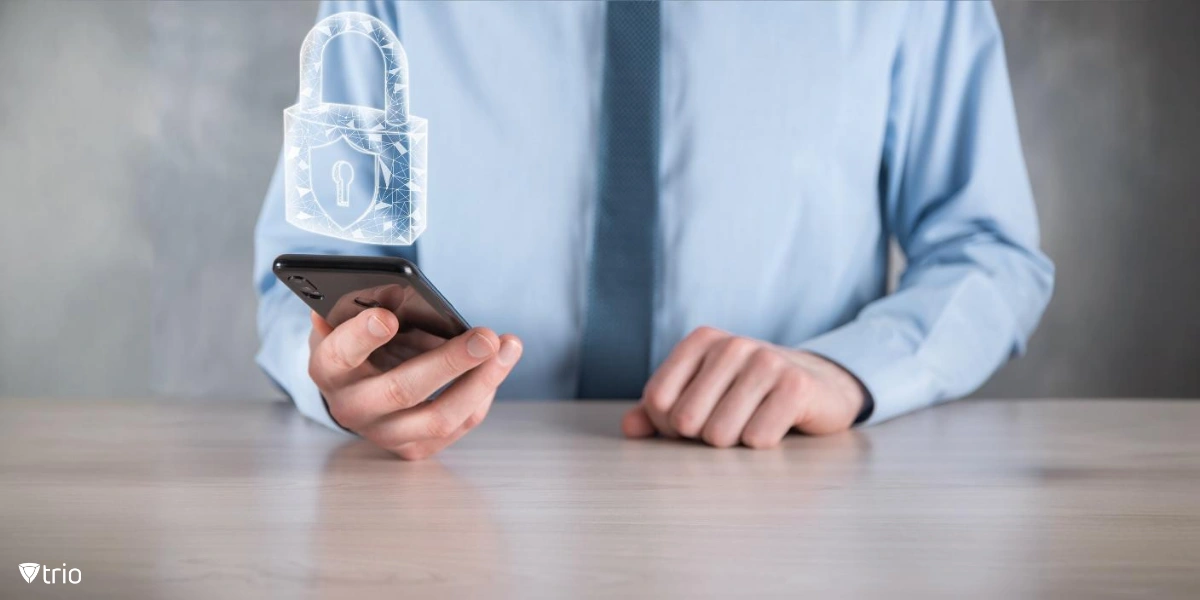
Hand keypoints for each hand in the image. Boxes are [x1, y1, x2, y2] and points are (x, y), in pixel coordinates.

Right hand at [308, 309, 522, 459]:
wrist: (357, 387)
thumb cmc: (362, 343)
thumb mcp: (353, 320)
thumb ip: (367, 308)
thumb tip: (395, 293)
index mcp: (328, 369)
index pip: (339, 355)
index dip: (362, 336)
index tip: (387, 317)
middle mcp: (351, 407)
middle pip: (401, 391)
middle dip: (449, 362)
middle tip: (485, 337)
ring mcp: (384, 433)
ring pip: (439, 417)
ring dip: (482, 380)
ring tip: (507, 347)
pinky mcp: (414, 448)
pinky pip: (459, 423)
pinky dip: (483, 392)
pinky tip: (499, 364)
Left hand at [622, 327, 865, 447]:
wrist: (819, 387)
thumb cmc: (749, 395)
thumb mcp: (703, 395)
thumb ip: (659, 411)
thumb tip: (630, 428)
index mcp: (701, 340)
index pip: (657, 401)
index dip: (669, 427)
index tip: (695, 422)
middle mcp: (730, 344)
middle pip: (685, 421)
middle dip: (702, 438)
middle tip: (730, 424)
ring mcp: (765, 361)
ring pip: (719, 435)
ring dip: (735, 444)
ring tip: (753, 422)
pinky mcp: (795, 385)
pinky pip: (757, 439)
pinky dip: (764, 444)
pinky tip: (778, 424)